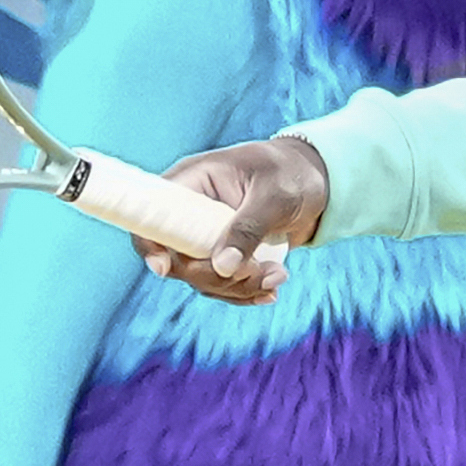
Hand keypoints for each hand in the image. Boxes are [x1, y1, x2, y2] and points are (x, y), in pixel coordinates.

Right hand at [135, 138, 327, 303]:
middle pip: (177, 260)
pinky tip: (271, 289)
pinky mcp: (223, 254)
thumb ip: (248, 228)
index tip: (163, 269)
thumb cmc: (291, 174)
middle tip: (260, 273)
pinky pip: (221, 284)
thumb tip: (222, 267)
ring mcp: (205, 236)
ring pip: (201, 278)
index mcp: (192, 182)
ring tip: (278, 276)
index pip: (152, 216)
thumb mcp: (274, 196)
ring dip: (239, 287)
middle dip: (216, 276)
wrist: (316, 183)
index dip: (149, 244)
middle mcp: (191, 212)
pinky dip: (245, 292)